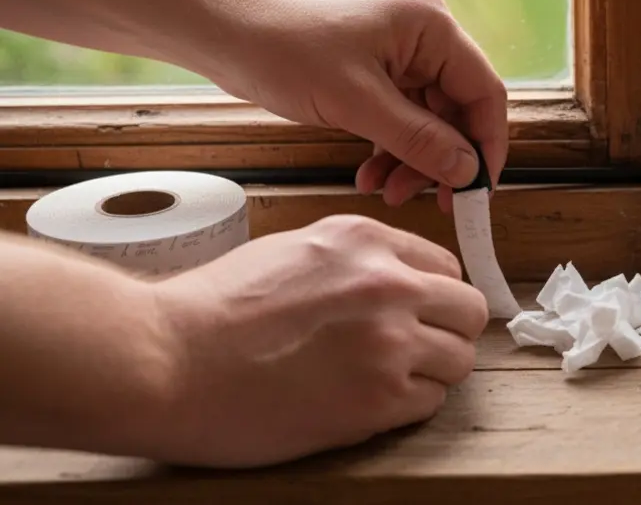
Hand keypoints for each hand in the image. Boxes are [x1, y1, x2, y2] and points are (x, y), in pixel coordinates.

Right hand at [147, 214, 488, 467]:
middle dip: (447, 332)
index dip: (433, 296)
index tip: (418, 315)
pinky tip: (366, 404)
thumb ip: (355, 259)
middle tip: (415, 352)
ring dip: (431, 373)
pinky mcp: (378, 398)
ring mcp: (388, 341)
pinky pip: (430, 402)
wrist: (164, 361)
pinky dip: (407, 407)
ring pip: (459, 359)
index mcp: (366, 240)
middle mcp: (388, 283)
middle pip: (468, 310)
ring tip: (384, 381)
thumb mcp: (293, 251)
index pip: (446, 266)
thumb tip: (398, 277)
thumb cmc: (212, 311)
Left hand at [208, 0, 508, 209]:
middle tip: (428, 201)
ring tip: (387, 191)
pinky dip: (390, 148)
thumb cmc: (283, 47)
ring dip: (413, 159)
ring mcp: (398, 53)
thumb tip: (468, 171)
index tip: (477, 191)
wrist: (221, 27)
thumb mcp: (356, 102)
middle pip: (457, 110)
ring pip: (428, 120)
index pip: (484, 92)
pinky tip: (370, 174)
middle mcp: (423, 36)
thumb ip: (419, 139)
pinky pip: (399, 117)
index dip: (487, 145)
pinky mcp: (372, 70)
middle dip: (441, 159)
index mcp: (432, 27)